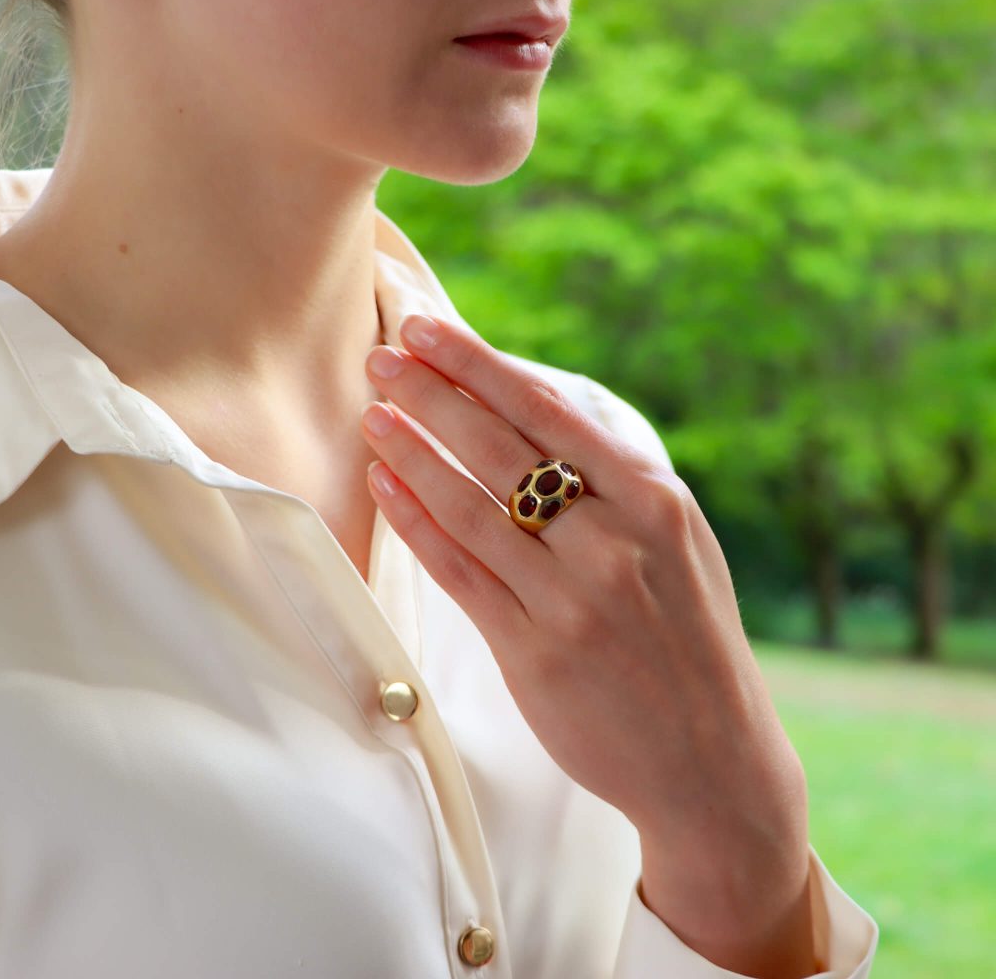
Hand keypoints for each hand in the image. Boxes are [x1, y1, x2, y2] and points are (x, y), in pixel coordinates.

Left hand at [361, 313, 813, 972]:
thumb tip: (534, 416)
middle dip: (431, 394)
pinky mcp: (534, 653)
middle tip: (379, 358)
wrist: (712, 755)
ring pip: (468, 507)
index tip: (426, 330)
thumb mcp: (680, 540)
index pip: (546, 410)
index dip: (475, 365)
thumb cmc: (690, 634)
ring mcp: (570, 599)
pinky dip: (417, 524)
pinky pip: (460, 573)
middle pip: (499, 448)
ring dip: (412, 454)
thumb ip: (617, 483)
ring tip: (372, 417)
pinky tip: (385, 488)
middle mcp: (612, 540)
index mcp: (653, 499)